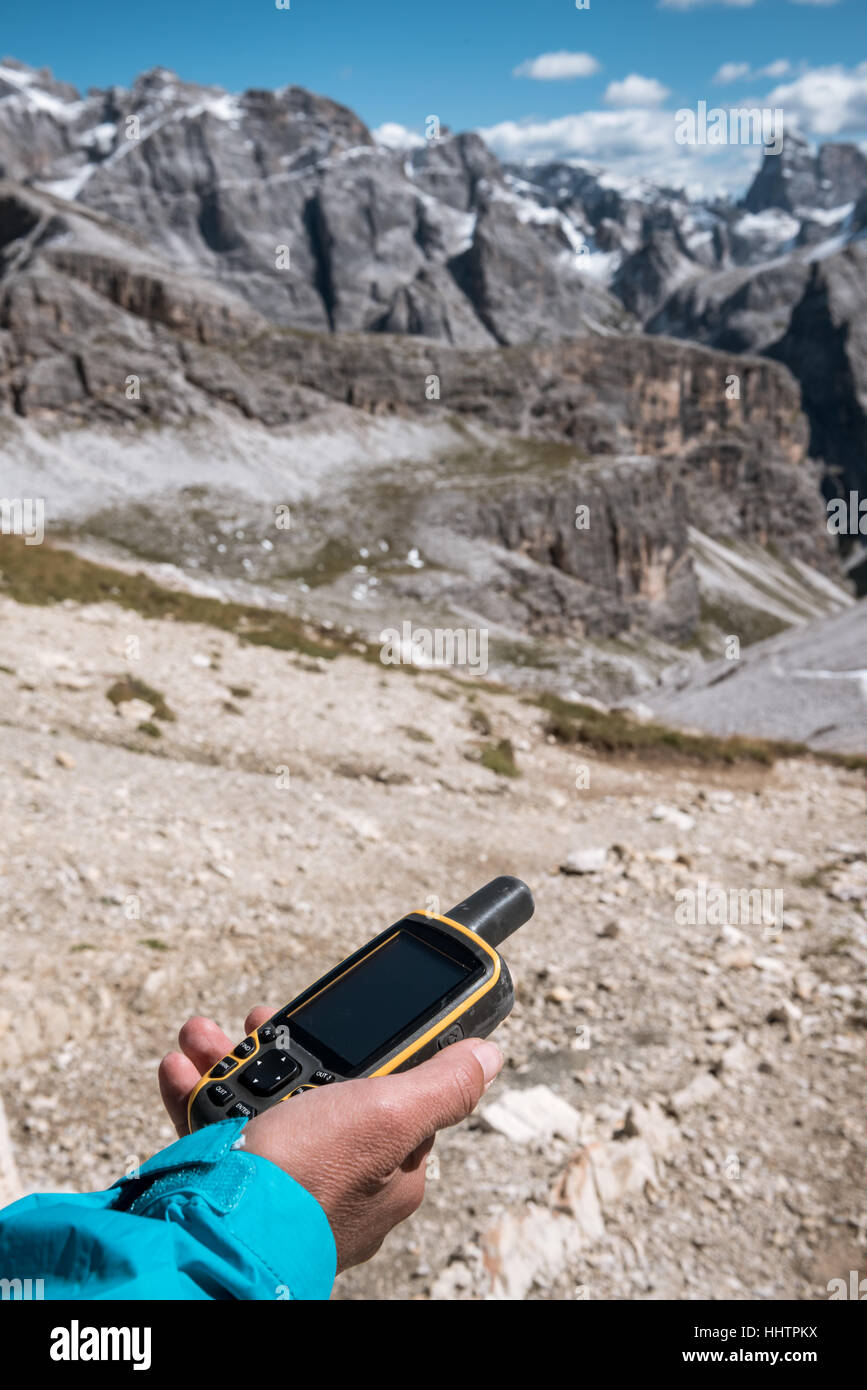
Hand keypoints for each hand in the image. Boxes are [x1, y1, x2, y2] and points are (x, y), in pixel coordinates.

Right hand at [159, 1008, 502, 1271]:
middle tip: (254, 1019)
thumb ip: (443, 1085)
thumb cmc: (310, 1174)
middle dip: (279, 1049)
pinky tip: (181, 1070)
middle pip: (317, 1095)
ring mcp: (286, 1186)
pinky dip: (197, 1095)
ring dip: (229, 1060)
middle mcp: (341, 1183)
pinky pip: (217, 1130)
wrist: (219, 1229)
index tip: (331, 1020)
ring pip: (261, 1105)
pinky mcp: (235, 1188)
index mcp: (389, 1171)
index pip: (389, 1097)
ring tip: (203, 1036)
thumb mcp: (390, 1115)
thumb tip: (489, 1056)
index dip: (360, 1051)